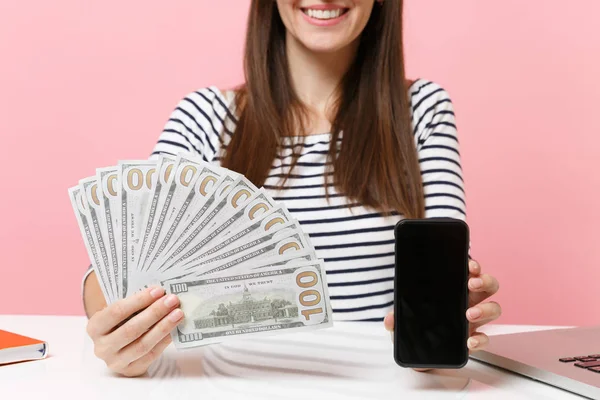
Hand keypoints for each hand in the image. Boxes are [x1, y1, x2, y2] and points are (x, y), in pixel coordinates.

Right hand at [86, 286, 183, 376]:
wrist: (117, 347)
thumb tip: (160, 292)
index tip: (158, 290)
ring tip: (178, 313)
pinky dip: (164, 341)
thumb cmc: (120, 322)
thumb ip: (134, 303)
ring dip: (163, 327)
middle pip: (132, 329)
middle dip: (155, 312)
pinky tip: (175, 329)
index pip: (117, 311)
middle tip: (172, 300)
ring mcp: (116, 361)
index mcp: (95, 327)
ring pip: (143, 344)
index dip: (139, 300)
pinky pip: (151, 355)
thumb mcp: (120, 312)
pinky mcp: (131, 370)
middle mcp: (102, 347)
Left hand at [383, 259, 500, 369]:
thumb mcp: (401, 321)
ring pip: (493, 308)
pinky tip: (470, 341)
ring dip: (485, 308)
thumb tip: (389, 319)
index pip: (468, 273)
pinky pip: (486, 337)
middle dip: (484, 281)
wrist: (419, 356)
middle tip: (472, 283)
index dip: (473, 266)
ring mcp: (472, 321)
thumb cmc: (415, 330)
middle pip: (488, 286)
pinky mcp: (473, 340)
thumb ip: (396, 318)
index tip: (469, 265)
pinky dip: (481, 339)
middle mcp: (467, 302)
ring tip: (469, 314)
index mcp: (452, 291)